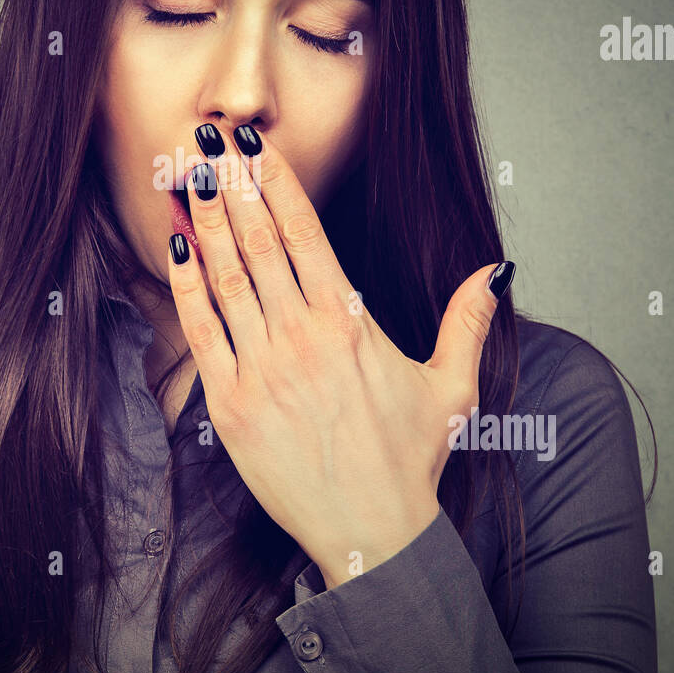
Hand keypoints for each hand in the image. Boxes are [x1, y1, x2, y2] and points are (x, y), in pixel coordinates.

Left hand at [167, 125, 513, 589]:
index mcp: (351, 321)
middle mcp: (303, 335)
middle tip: (211, 140)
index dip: (276, 183)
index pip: (306, 232)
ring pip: (227, 276)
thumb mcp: (451, 386)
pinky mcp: (231, 403)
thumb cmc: (409, 459)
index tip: (256, 147)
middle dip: (233, 185)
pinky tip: (176, 247)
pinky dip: (186, 285)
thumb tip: (497, 270)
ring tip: (190, 175)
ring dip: (206, 221)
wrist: (371, 532)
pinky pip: (201, 329)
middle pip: (260, 242)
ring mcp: (263, 367)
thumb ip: (467, 320)